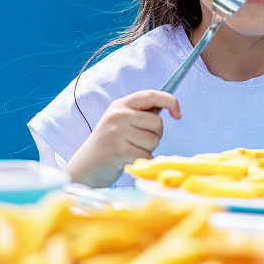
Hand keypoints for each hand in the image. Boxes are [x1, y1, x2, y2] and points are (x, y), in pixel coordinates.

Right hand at [65, 90, 181, 187]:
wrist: (84, 168)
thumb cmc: (110, 144)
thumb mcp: (121, 121)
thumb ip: (142, 113)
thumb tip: (169, 104)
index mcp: (121, 104)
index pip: (152, 95)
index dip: (171, 102)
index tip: (178, 115)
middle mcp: (118, 115)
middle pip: (158, 123)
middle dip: (155, 136)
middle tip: (137, 142)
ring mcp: (117, 132)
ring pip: (154, 141)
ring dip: (147, 149)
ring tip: (129, 150)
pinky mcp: (119, 151)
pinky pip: (147, 155)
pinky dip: (142, 161)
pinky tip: (126, 160)